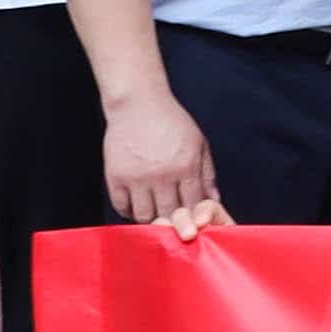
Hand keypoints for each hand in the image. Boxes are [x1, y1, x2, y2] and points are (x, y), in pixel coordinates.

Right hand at [99, 93, 220, 231]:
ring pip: (145, 215)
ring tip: (155, 216)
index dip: (194, 218)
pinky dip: (129, 211)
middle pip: (170, 214)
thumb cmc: (171, 122)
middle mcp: (162, 175)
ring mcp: (137, 177)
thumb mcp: (198, 143)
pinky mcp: (116, 177)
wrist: (138, 104)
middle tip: (174, 227)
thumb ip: (207, 173)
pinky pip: (122, 207)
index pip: (193, 205)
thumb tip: (214, 200)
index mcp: (186, 166)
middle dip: (174, 224)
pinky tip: (136, 206)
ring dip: (151, 220)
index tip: (193, 223)